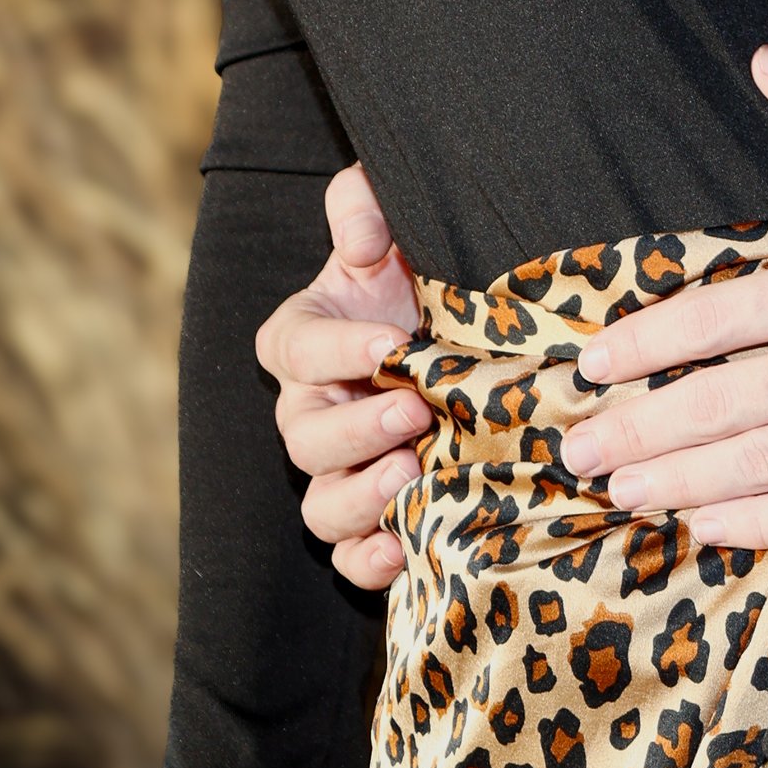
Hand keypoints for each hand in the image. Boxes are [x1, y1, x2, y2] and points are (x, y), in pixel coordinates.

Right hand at [255, 162, 426, 591]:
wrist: (470, 339)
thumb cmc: (420, 278)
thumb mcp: (394, 226)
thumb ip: (362, 205)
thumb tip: (362, 238)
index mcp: (303, 338)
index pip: (297, 347)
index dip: (338, 350)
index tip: (391, 344)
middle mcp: (308, 412)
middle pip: (304, 437)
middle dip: (357, 429)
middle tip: (415, 412)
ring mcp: (337, 473)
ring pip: (321, 507)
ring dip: (362, 497)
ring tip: (412, 472)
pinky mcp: (370, 522)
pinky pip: (349, 559)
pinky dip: (370, 562)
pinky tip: (405, 549)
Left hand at [567, 48, 767, 543]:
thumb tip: (766, 61)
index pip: (717, 318)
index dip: (645, 344)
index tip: (587, 364)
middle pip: (720, 407)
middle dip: (639, 432)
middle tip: (572, 451)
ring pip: (760, 469)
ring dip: (682, 484)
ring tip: (619, 495)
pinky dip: (762, 526)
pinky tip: (710, 529)